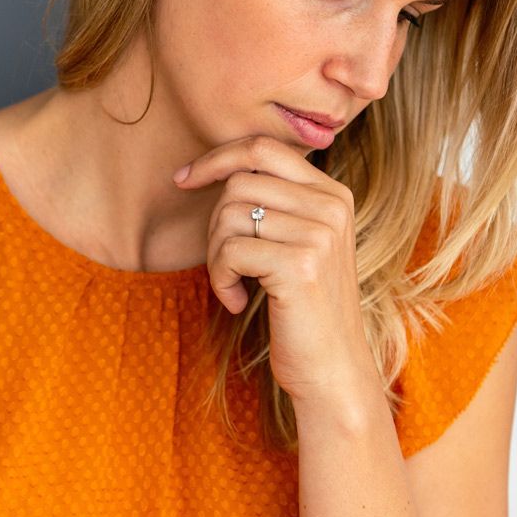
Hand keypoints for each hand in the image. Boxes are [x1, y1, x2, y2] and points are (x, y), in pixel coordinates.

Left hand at [174, 135, 375, 406]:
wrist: (332, 368)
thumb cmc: (303, 310)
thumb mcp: (298, 246)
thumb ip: (275, 204)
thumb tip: (218, 168)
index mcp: (333, 194)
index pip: (263, 148)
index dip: (216, 158)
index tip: (184, 179)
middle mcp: (331, 206)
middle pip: (239, 183)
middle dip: (214, 225)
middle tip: (225, 264)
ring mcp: (319, 234)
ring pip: (229, 217)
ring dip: (216, 257)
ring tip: (233, 285)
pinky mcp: (299, 266)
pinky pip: (230, 252)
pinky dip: (220, 279)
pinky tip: (236, 302)